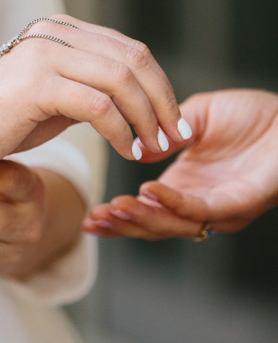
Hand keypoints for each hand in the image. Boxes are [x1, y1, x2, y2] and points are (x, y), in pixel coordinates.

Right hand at [0, 14, 189, 176]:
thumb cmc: (0, 124)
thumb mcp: (55, 98)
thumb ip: (92, 88)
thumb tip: (143, 103)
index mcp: (60, 29)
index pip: (129, 51)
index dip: (161, 87)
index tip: (174, 122)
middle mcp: (52, 32)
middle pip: (133, 60)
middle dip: (163, 102)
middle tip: (175, 137)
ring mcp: (42, 54)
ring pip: (120, 80)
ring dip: (147, 119)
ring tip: (153, 149)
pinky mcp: (35, 83)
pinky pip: (98, 105)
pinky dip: (120, 131)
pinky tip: (127, 151)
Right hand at [82, 89, 277, 239]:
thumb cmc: (252, 116)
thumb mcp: (195, 116)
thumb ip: (165, 131)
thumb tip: (136, 146)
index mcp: (187, 187)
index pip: (147, 212)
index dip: (120, 217)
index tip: (91, 215)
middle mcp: (200, 204)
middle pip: (155, 227)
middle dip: (122, 226)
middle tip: (93, 220)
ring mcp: (220, 208)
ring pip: (174, 224)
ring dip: (140, 219)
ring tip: (112, 210)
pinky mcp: (238, 203)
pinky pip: (199, 209)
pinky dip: (171, 202)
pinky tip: (147, 191)